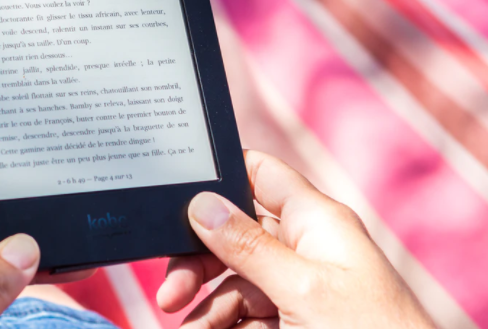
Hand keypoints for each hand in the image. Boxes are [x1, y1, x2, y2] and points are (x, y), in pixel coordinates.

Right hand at [158, 151, 434, 328]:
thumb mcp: (300, 289)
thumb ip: (248, 245)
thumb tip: (202, 202)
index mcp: (316, 219)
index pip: (259, 173)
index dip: (218, 178)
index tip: (174, 200)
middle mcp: (307, 246)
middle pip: (235, 234)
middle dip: (198, 262)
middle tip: (170, 294)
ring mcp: (303, 286)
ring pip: (236, 281)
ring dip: (207, 306)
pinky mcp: (299, 320)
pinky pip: (248, 314)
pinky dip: (225, 325)